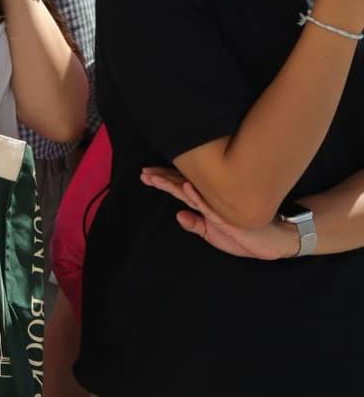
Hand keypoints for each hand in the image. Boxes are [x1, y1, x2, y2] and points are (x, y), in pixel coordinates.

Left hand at [140, 167, 299, 259]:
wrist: (272, 242)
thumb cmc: (243, 237)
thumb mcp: (213, 234)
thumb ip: (196, 224)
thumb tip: (178, 216)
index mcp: (206, 205)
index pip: (181, 190)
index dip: (164, 182)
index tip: (146, 175)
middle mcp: (211, 201)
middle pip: (182, 186)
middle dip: (162, 179)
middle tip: (144, 173)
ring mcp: (219, 207)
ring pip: (191, 192)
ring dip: (172, 184)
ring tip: (154, 177)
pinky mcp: (228, 217)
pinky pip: (209, 206)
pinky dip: (196, 196)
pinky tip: (185, 187)